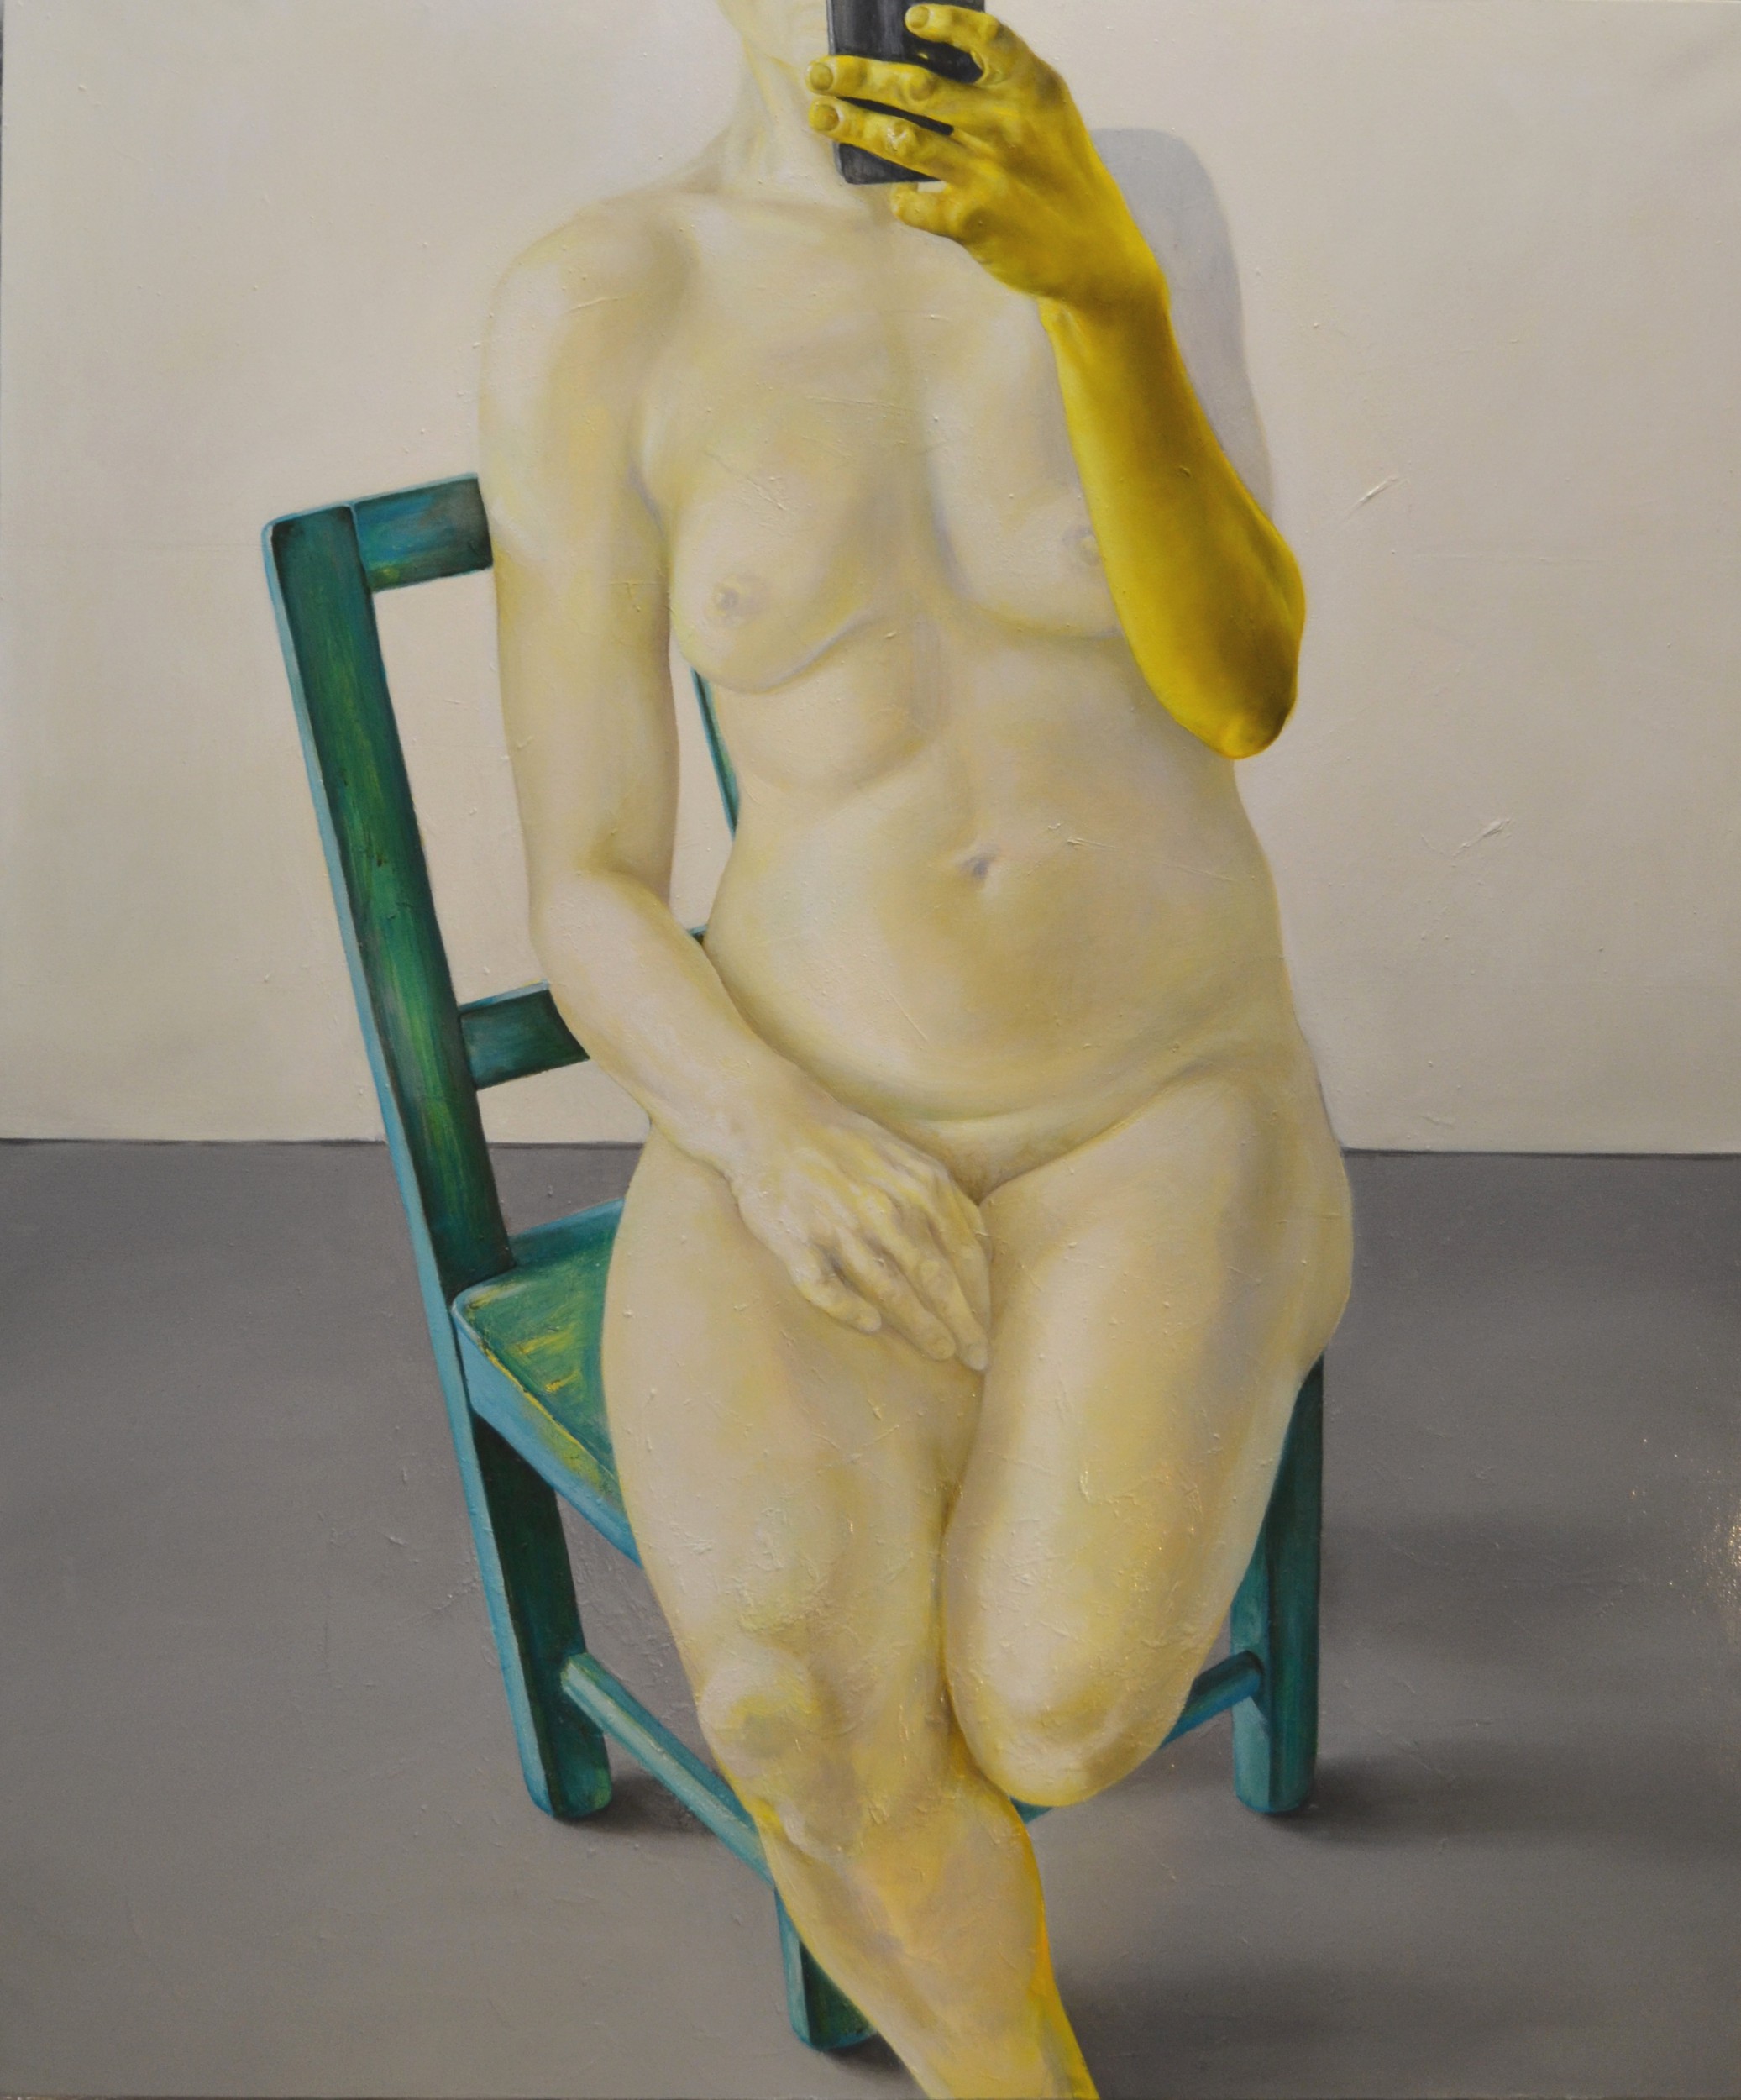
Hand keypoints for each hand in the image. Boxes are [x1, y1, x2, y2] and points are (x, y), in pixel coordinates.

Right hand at [722, 1075, 991, 1370]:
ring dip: (919, 1325)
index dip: (980, 1299)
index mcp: (919, 1185)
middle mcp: (884, 1206)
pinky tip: (868, 1325)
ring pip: (888, 1286)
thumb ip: (947, 1200)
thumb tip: (984, 1249)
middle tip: (977, 1358)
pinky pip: (824, 1285)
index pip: (964, 1254)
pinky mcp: (795, 1238)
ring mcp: (839, 1223)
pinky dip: (847, 1308)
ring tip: (940, 1352)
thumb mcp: (909, 1158)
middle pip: (934, 1277)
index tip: (987, 1333)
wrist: (771, 1120)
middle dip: (960, 1323)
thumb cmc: (846, 1144)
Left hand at [806, 6, 1160, 315]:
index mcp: (1033, 90)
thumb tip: (924, 70)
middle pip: (919, 89)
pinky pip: (914, 202)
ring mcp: (987, 174)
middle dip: (861, 76)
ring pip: (904, 141)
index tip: (910, 18)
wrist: (1092, 256)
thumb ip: (1002, 90)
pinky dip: (900, 198)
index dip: (948, 24)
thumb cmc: (1061, 179)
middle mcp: (1007, 126)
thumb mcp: (1049, 119)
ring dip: (856, 126)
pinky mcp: (970, 220)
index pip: (988, 39)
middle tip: (820, 71)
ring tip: (822, 116)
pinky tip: (898, 194)